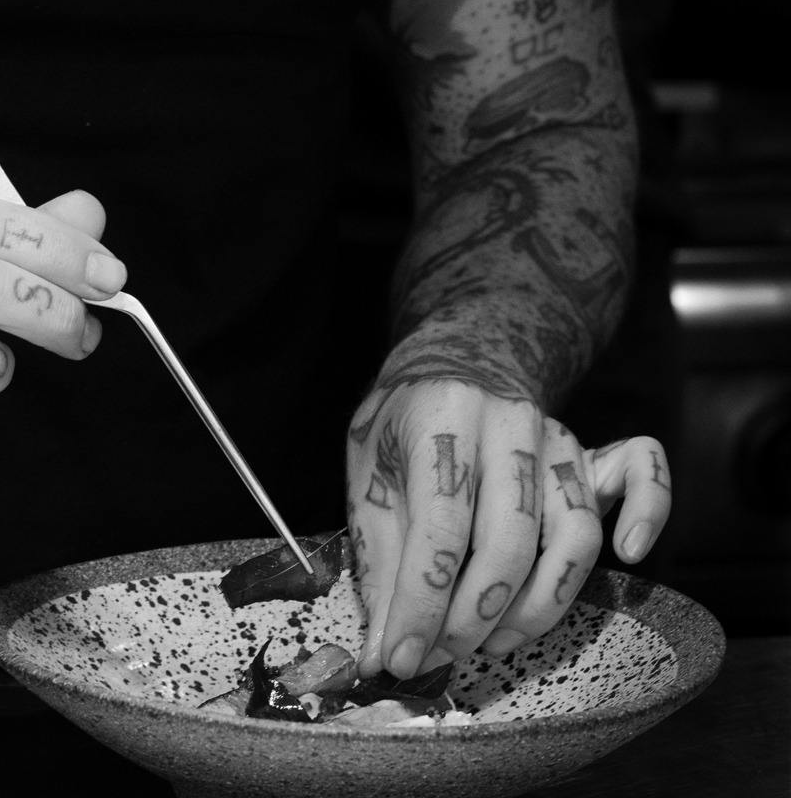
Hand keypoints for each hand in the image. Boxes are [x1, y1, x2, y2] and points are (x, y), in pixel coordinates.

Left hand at [344, 381, 672, 679]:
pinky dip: (650, 512)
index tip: (400, 657)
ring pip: (574, 535)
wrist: (455, 361)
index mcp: (441, 421)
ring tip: (491, 642)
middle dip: (474, 617)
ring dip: (538, 606)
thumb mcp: (368, 477)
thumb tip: (379, 651)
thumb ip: (379, 562)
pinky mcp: (593, 452)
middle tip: (442, 655)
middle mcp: (509, 426)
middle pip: (510, 542)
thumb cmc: (405, 426)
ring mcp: (558, 438)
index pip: (440, 529)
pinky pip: (643, 473)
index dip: (421, 605)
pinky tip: (632, 554)